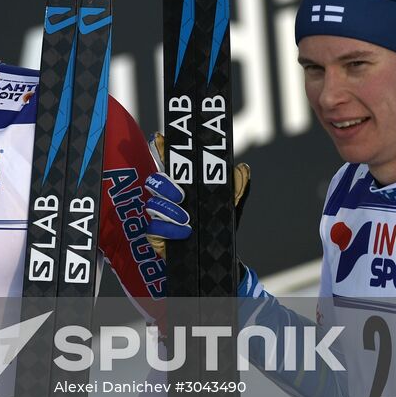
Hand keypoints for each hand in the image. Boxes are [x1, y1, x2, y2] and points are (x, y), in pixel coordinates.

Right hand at [143, 133, 249, 260]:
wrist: (213, 258)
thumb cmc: (217, 227)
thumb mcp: (230, 207)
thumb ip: (236, 188)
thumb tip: (242, 168)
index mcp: (183, 186)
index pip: (168, 164)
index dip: (160, 149)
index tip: (159, 138)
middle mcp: (167, 198)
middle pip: (155, 180)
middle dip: (165, 184)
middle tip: (180, 195)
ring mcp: (159, 215)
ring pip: (153, 203)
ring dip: (169, 209)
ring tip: (186, 220)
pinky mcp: (155, 233)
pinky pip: (154, 226)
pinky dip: (170, 229)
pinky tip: (184, 232)